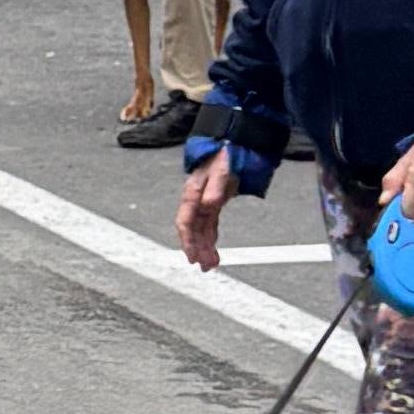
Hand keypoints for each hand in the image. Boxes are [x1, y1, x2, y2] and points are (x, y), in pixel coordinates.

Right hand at [176, 148, 234, 272]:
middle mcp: (195, 200)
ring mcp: (203, 202)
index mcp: (193, 193)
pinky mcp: (212, 203)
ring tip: (211, 265)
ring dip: (204, 247)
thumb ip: (216, 187)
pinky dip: (210, 239)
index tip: (192, 256)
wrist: (228, 145)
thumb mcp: (222, 170)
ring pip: (201, 230)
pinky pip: (209, 225)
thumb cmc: (223, 156)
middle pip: (192, 230)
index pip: (185, 222)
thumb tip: (209, 204)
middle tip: (204, 267)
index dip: (188, 240)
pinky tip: (213, 250)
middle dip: (197, 249)